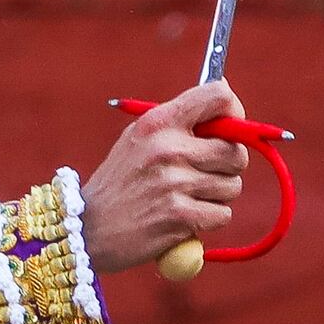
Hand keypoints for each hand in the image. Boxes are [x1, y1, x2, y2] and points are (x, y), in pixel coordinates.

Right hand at [75, 79, 252, 274]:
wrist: (88, 227)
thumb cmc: (120, 181)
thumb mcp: (139, 138)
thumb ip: (179, 122)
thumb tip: (227, 105)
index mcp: (158, 121)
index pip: (218, 97)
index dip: (234, 113)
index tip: (228, 128)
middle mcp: (168, 148)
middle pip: (235, 151)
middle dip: (228, 166)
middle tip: (206, 173)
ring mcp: (174, 183)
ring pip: (232, 186)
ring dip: (216, 195)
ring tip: (186, 197)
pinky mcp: (180, 216)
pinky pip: (222, 214)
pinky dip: (208, 219)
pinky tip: (183, 217)